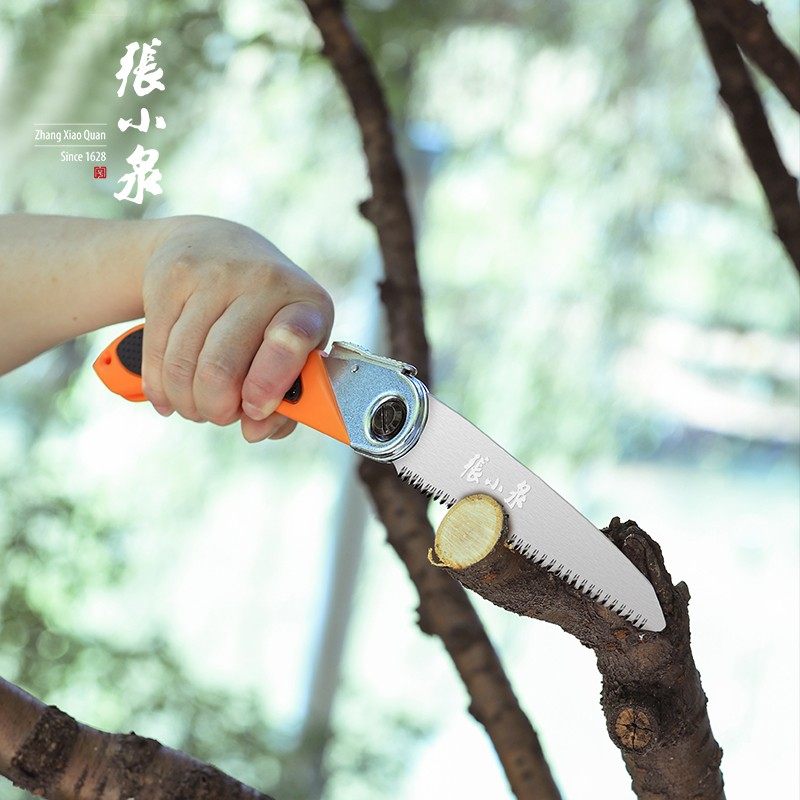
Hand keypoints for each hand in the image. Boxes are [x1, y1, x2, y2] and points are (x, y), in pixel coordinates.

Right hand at [141, 216, 333, 442]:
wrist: (214, 244)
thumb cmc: (266, 315)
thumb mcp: (293, 349)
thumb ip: (286, 400)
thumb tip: (256, 432)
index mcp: (307, 304)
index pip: (290, 342)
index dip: (267, 385)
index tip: (254, 410)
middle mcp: (262, 282)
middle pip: (220, 369)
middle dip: (216, 410)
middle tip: (221, 415)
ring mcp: (212, 275)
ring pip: (182, 366)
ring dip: (187, 403)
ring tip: (197, 405)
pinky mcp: (168, 279)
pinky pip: (156, 354)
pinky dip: (160, 388)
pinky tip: (170, 395)